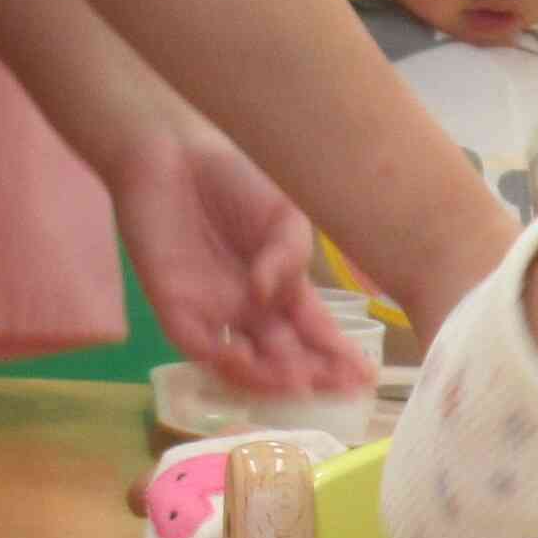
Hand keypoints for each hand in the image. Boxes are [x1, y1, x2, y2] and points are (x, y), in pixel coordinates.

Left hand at [106, 119, 359, 394]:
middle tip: (334, 385)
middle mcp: (251, 309)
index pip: (315, 332)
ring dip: (271, 378)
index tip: (365, 377)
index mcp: (282, 287)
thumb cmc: (233, 176)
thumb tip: (269, 295)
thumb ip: (289, 255)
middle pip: (285, 356)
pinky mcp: (175, 307)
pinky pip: (200, 348)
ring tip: (297, 380)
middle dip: (312, 376)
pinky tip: (247, 360)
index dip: (339, 356)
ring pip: (246, 365)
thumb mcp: (284, 214)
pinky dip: (224, 361)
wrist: (173, 151)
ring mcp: (214, 312)